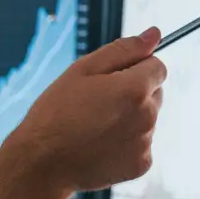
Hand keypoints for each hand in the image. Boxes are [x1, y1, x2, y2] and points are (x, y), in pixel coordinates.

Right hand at [1, 28, 165, 195]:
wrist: (42, 163)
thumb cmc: (56, 113)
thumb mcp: (83, 70)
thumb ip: (123, 50)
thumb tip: (154, 34)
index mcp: (135, 88)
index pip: (157, 67)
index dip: (134, 68)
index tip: (110, 80)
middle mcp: (147, 116)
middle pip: (155, 93)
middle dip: (134, 93)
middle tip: (97, 104)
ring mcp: (146, 143)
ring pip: (147, 120)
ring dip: (129, 118)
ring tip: (94, 127)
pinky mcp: (141, 164)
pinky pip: (141, 145)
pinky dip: (126, 144)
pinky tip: (99, 145)